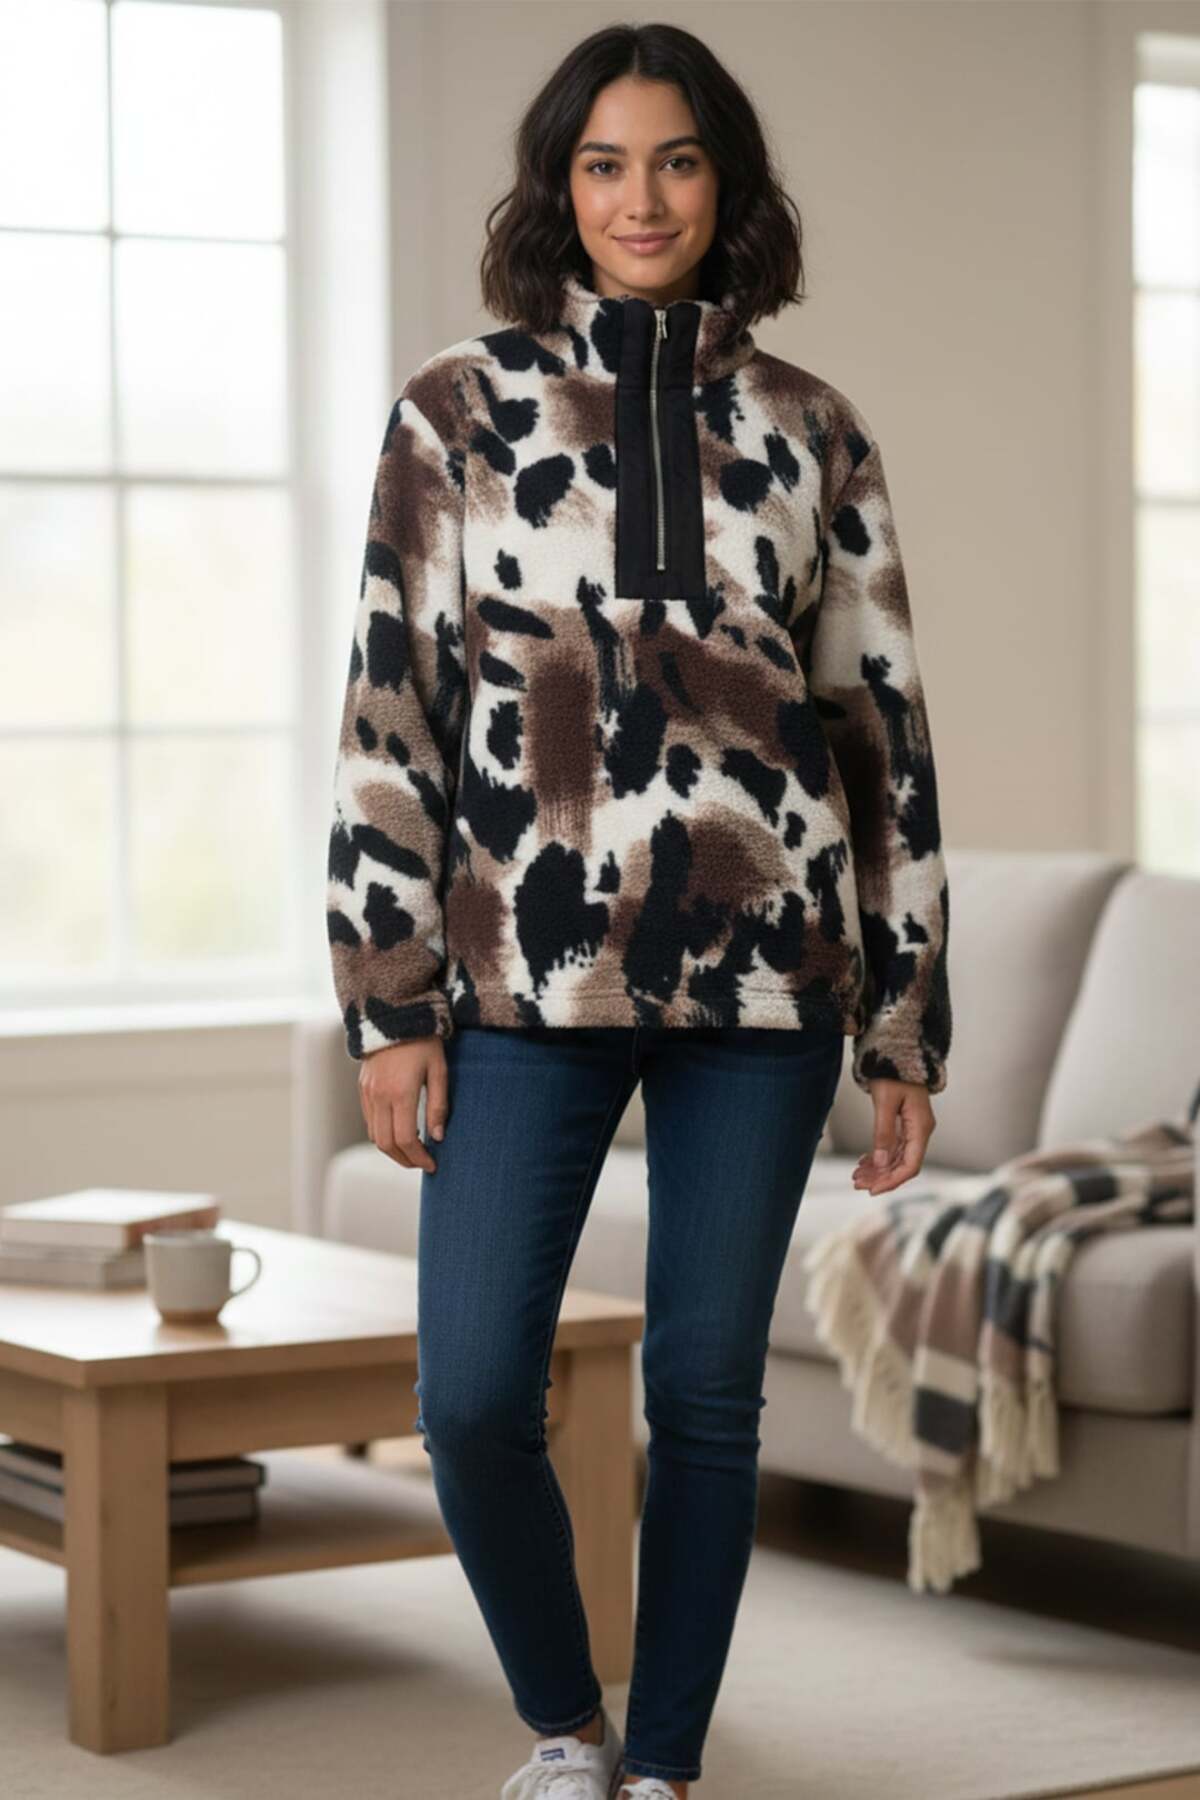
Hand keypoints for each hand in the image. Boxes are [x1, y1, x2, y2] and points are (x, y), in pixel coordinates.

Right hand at [358, 1037, 448, 1171]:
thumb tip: (438, 1137)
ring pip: (374, 1135)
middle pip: (386, 1144)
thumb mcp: (439, 1070)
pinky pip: (369, 1121)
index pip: (406, 1139)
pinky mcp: (363, 1089)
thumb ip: (438, 1105)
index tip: (433, 1165)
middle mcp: (380, 1096)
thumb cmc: (423, 1041)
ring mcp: (368, 1093)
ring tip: (412, 1152)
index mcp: (401, 1092)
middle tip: (422, 1164)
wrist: (393, 1015)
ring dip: (392, 1150)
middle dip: (404, 1160)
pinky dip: (382, 1134)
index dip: (419, 1157)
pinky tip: (398, 1133)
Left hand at [851, 1079, 935, 1195]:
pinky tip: (863, 1163)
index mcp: (920, 1127)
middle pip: (903, 1164)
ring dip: (877, 1169)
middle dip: (881, 1177)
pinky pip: (893, 1147)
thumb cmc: (893, 1071)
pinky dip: (878, 1156)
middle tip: (857, 1184)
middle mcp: (920, 1130)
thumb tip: (881, 1163)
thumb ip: (884, 1132)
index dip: (892, 1180)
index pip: (910, 1165)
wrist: (896, 1051)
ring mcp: (913, 1128)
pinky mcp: (904, 1123)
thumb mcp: (885, 1102)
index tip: (873, 1190)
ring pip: (896, 1157)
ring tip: (856, 1176)